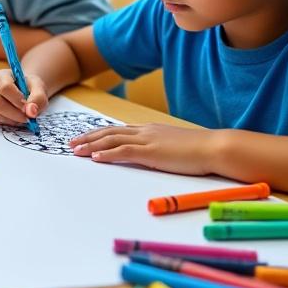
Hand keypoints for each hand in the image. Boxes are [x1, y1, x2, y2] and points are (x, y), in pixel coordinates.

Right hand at [0, 68, 47, 126]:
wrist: (23, 90)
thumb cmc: (29, 87)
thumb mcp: (39, 88)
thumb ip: (38, 98)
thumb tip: (31, 111)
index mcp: (1, 76)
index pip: (5, 88)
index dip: (17, 100)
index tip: (28, 107)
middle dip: (14, 113)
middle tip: (28, 118)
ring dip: (12, 119)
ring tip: (23, 116)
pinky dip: (8, 122)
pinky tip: (16, 118)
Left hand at [71, 124, 220, 174]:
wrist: (216, 147)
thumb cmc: (201, 151)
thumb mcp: (175, 147)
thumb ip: (161, 149)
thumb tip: (153, 156)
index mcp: (151, 130)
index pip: (118, 130)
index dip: (99, 134)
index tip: (85, 138)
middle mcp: (145, 131)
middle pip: (109, 132)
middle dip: (88, 137)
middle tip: (71, 143)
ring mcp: (148, 140)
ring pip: (111, 140)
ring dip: (91, 145)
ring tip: (75, 151)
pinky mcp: (152, 152)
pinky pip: (123, 152)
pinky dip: (107, 154)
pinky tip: (94, 157)